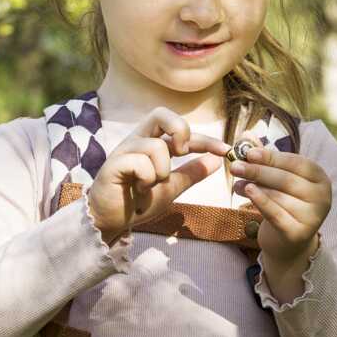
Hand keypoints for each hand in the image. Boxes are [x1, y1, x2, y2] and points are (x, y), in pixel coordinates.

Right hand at [85, 107, 229, 243]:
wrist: (111, 222)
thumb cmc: (137, 203)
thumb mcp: (171, 188)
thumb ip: (191, 174)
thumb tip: (217, 161)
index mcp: (151, 144)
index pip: (181, 131)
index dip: (205, 139)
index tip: (224, 151)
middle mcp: (138, 141)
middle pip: (161, 114)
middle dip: (180, 130)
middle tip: (182, 153)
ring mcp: (124, 151)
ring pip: (156, 147)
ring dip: (161, 172)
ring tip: (150, 187)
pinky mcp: (114, 164)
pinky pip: (141, 163)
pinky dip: (147, 180)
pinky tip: (139, 192)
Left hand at [229, 143, 330, 271]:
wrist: (287, 243)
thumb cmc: (283, 203)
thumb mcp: (277, 179)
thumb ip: (265, 157)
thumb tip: (246, 134)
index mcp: (321, 179)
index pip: (296, 163)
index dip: (272, 157)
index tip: (248, 153)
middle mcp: (322, 197)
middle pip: (286, 180)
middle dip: (258, 171)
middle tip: (235, 166)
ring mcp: (313, 217)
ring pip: (279, 196)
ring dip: (254, 187)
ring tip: (236, 183)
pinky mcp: (298, 233)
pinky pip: (275, 214)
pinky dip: (260, 202)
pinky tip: (247, 192)